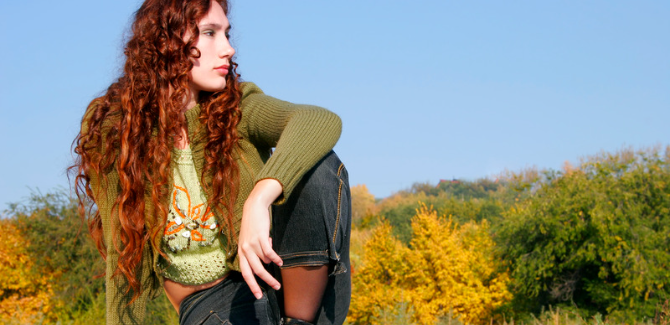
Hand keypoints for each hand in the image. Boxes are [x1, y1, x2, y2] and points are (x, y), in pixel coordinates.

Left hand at [238, 179, 283, 298]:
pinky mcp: (260, 237)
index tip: (259, 296)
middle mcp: (244, 250)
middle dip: (266, 281)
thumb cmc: (253, 225)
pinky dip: (275, 258)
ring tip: (279, 266)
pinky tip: (281, 262)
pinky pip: (269, 253)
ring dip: (272, 264)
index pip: (246, 273)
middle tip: (276, 288)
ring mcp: (252, 244)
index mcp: (241, 252)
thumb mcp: (250, 240)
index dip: (252, 285)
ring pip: (264, 262)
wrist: (253, 207)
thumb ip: (256, 252)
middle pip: (256, 271)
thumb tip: (267, 261)